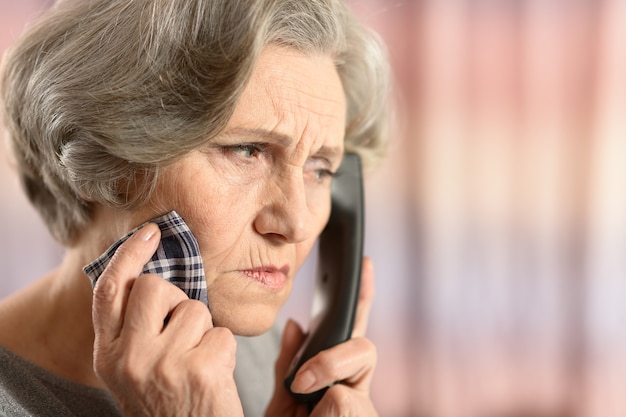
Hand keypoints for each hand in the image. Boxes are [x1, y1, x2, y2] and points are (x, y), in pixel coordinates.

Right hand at [92, 223, 243, 416]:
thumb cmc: (167, 404)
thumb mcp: (134, 369)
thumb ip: (136, 329)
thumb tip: (157, 279)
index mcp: (109, 354)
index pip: (110, 290)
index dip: (128, 255)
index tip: (149, 233)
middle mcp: (129, 358)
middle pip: (155, 287)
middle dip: (177, 301)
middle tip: (182, 334)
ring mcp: (163, 365)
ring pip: (195, 309)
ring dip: (204, 332)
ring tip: (196, 364)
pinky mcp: (199, 371)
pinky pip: (222, 333)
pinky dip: (224, 351)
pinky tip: (213, 377)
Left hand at [266, 257, 378, 416]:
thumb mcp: (282, 400)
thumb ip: (288, 364)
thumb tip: (295, 323)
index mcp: (332, 377)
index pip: (346, 329)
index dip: (358, 296)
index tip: (363, 263)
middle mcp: (353, 385)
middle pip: (363, 334)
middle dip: (359, 301)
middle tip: (352, 283)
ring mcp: (362, 401)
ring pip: (362, 353)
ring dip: (329, 365)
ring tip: (302, 386)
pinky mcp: (364, 413)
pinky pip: (344, 396)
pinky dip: (323, 406)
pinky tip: (316, 415)